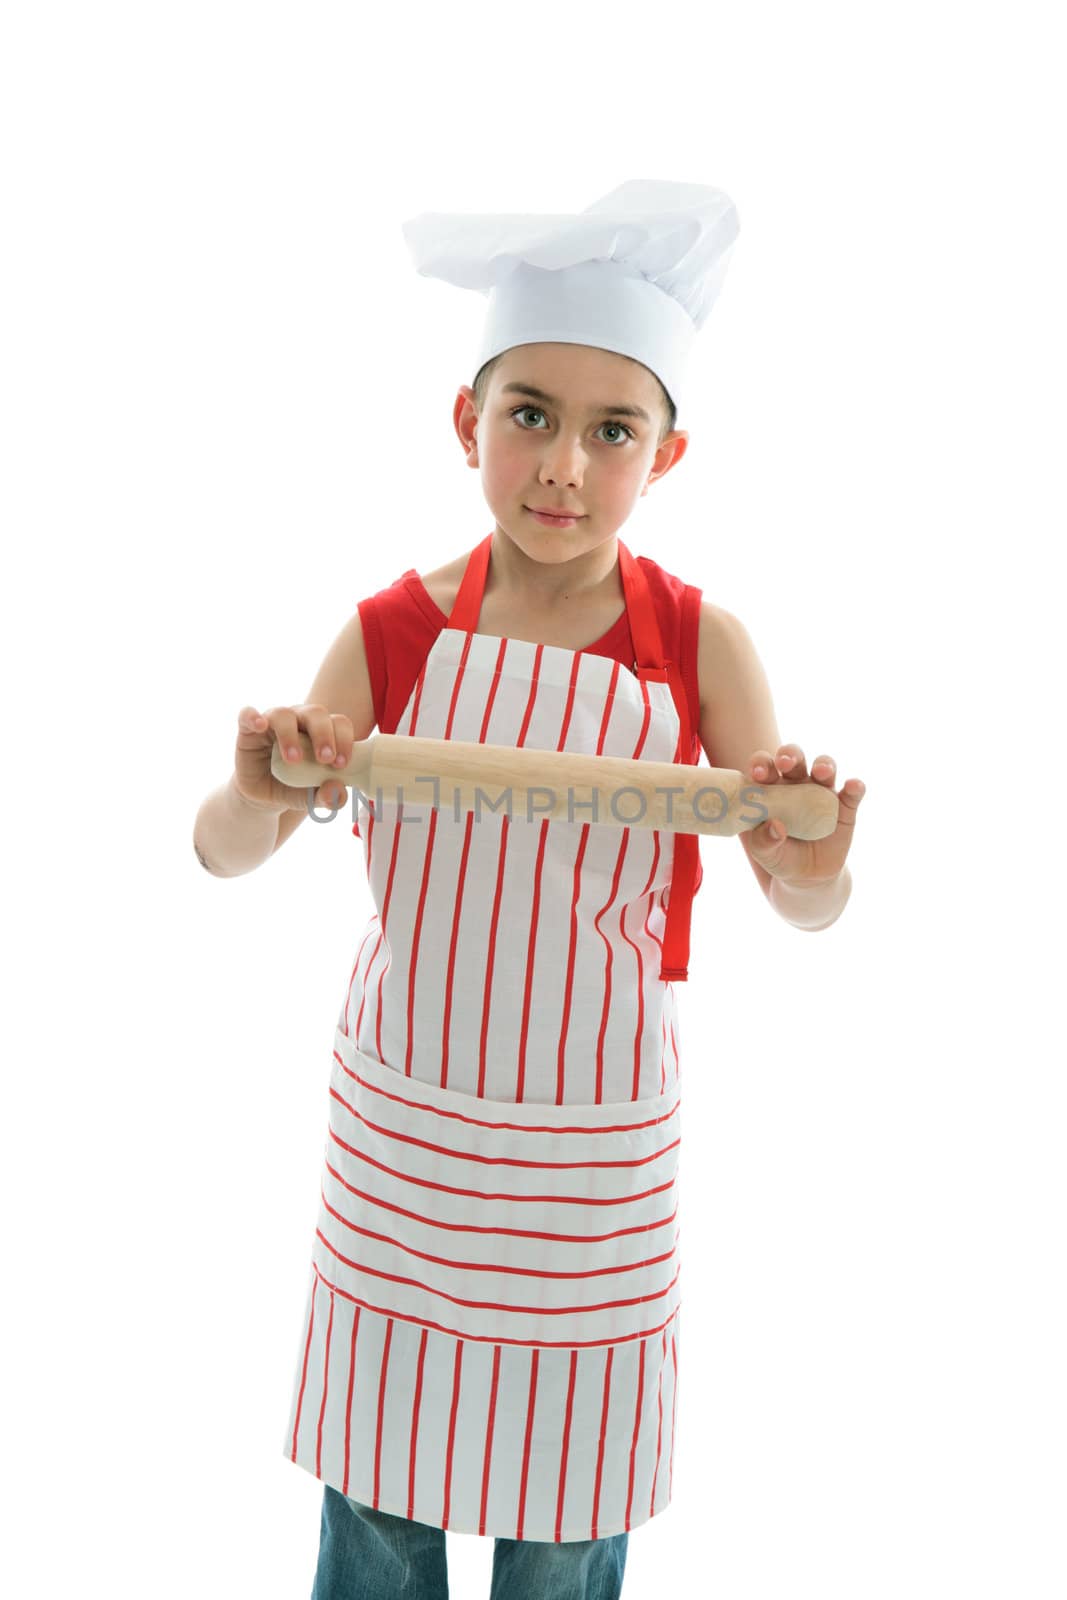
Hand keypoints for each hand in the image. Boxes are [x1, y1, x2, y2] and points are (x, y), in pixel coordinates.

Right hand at [233, 703, 354, 813]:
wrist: (262, 798)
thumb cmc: (294, 788)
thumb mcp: (312, 797)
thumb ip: (328, 796)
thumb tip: (338, 792)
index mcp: (322, 731)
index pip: (339, 723)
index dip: (344, 739)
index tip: (341, 764)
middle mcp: (300, 720)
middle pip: (315, 713)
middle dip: (323, 735)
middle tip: (325, 759)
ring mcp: (273, 722)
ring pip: (284, 714)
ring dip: (290, 735)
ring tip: (294, 760)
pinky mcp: (248, 729)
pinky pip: (247, 715)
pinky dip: (253, 717)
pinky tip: (259, 725)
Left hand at [739, 743, 864, 884]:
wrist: (807, 877)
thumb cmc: (779, 855)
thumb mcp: (764, 852)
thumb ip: (763, 840)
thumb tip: (774, 826)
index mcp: (772, 788)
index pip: (765, 767)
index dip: (761, 764)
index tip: (758, 773)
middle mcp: (797, 784)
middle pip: (795, 759)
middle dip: (790, 755)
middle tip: (785, 762)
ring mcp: (822, 793)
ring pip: (825, 768)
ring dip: (824, 764)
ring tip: (821, 771)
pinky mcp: (845, 807)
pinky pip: (852, 793)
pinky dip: (854, 787)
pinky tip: (853, 786)